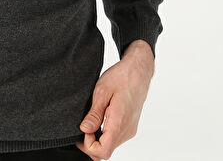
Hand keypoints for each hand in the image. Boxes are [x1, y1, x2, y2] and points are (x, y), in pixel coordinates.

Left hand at [74, 40, 154, 158]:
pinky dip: (105, 134)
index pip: (103, 151)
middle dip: (90, 143)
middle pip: (106, 151)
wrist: (139, 70)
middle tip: (83, 125)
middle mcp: (127, 130)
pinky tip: (99, 119)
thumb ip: (94, 113)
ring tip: (91, 119)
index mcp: (119, 122)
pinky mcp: (130, 126)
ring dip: (98, 138)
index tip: (83, 129)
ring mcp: (130, 129)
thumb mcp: (102, 91)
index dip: (88, 145)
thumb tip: (84, 130)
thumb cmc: (122, 77)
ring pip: (110, 145)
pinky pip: (115, 138)